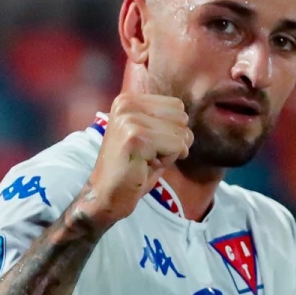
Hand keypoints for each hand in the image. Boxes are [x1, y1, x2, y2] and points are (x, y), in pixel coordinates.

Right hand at [80, 70, 192, 229]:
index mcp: (128, 99)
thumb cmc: (132, 168)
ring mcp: (129, 119)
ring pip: (181, 133)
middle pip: (181, 118)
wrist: (106, 195)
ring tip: (145, 160)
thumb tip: (189, 120)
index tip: (149, 146)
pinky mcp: (135, 137)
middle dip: (173, 141)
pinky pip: (177, 147)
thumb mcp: (148, 135)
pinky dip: (168, 161)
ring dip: (170, 153)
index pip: (177, 106)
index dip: (172, 131)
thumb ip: (165, 121)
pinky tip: (145, 166)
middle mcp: (126, 104)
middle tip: (148, 155)